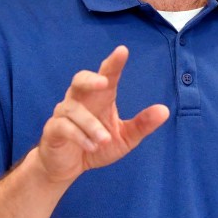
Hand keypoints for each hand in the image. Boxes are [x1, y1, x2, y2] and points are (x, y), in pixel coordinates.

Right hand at [36, 45, 169, 184]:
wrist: (68, 167)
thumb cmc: (96, 145)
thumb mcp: (125, 138)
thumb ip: (142, 124)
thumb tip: (165, 110)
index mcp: (100, 98)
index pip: (107, 75)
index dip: (113, 63)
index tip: (123, 50)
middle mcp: (80, 100)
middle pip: (80, 79)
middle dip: (91, 79)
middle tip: (104, 83)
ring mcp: (64, 114)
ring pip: (74, 109)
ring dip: (90, 124)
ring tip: (104, 139)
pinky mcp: (53, 129)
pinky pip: (63, 126)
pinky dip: (79, 136)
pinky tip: (91, 146)